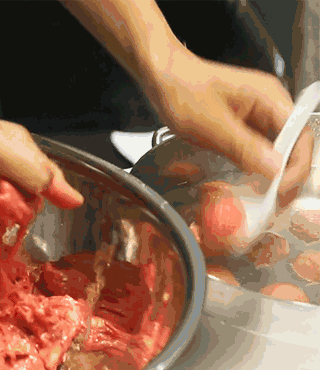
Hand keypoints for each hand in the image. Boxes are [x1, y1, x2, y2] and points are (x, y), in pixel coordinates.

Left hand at [145, 50, 313, 202]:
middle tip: (276, 199)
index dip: (297, 165)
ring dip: (271, 172)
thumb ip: (244, 146)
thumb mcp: (212, 124)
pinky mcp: (240, 125)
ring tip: (264, 196)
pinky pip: (255, 148)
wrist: (161, 76)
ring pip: (274, 148)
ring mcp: (255, 115)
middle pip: (292, 143)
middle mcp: (268, 105)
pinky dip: (254, 165)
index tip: (282, 188)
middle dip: (287, 172)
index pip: (301, 134)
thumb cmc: (183, 91)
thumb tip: (275, 168)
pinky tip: (249, 182)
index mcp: (269, 97)